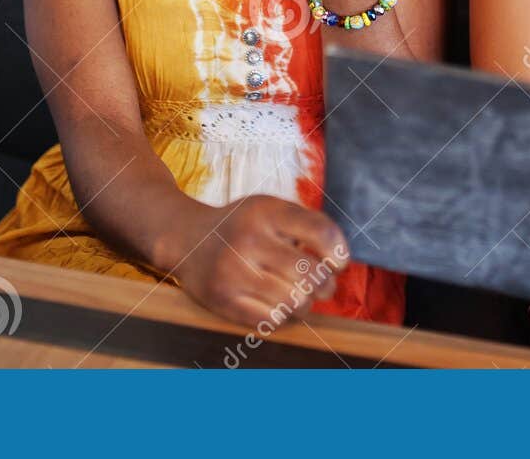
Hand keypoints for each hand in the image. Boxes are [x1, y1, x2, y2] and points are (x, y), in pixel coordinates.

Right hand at [168, 195, 349, 330]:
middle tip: (324, 286)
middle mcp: (247, 239)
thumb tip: (341, 261)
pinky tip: (282, 307)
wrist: (187, 239)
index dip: (340, 252)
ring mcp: (232, 271)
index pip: (320, 231)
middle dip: (326, 285)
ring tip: (303, 297)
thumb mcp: (271, 209)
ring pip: (294, 301)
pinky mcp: (222, 300)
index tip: (339, 262)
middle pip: (310, 273)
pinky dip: (284, 317)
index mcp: (265, 210)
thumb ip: (307, 225)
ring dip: (307, 304)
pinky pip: (271, 320)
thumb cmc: (242, 226)